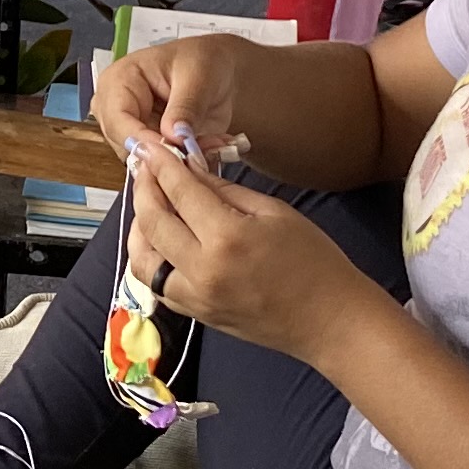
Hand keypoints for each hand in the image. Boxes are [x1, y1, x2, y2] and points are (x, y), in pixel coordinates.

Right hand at [97, 30, 263, 154]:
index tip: (173, 152)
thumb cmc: (201, 61)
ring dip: (177, 159)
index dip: (142, 141)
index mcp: (118, 81)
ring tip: (208, 143)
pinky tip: (205, 147)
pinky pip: (159, 164)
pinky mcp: (146, 145)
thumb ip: (185, 107)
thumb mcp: (198, 76)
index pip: (117, 120)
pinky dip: (184, 161)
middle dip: (164, 153)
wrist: (217, 71)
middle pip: (125, 146)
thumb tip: (172, 137)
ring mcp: (129, 129)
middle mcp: (115, 108)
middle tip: (200, 148)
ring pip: (143, 160)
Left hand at [128, 142, 380, 367]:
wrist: (330, 321)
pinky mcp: (196, 315)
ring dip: (138, 228)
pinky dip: (148, 260)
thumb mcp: (275, 213)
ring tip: (148, 205)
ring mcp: (195, 297)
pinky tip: (158, 240)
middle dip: (143, 190)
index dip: (160, 166)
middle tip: (144, 169)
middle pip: (153, 222)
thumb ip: (226, 191)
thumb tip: (191, 171)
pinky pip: (157, 285)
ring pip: (142, 260)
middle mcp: (202, 270)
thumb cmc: (315, 261)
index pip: (180, 192)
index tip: (148, 148)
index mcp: (227, 238)